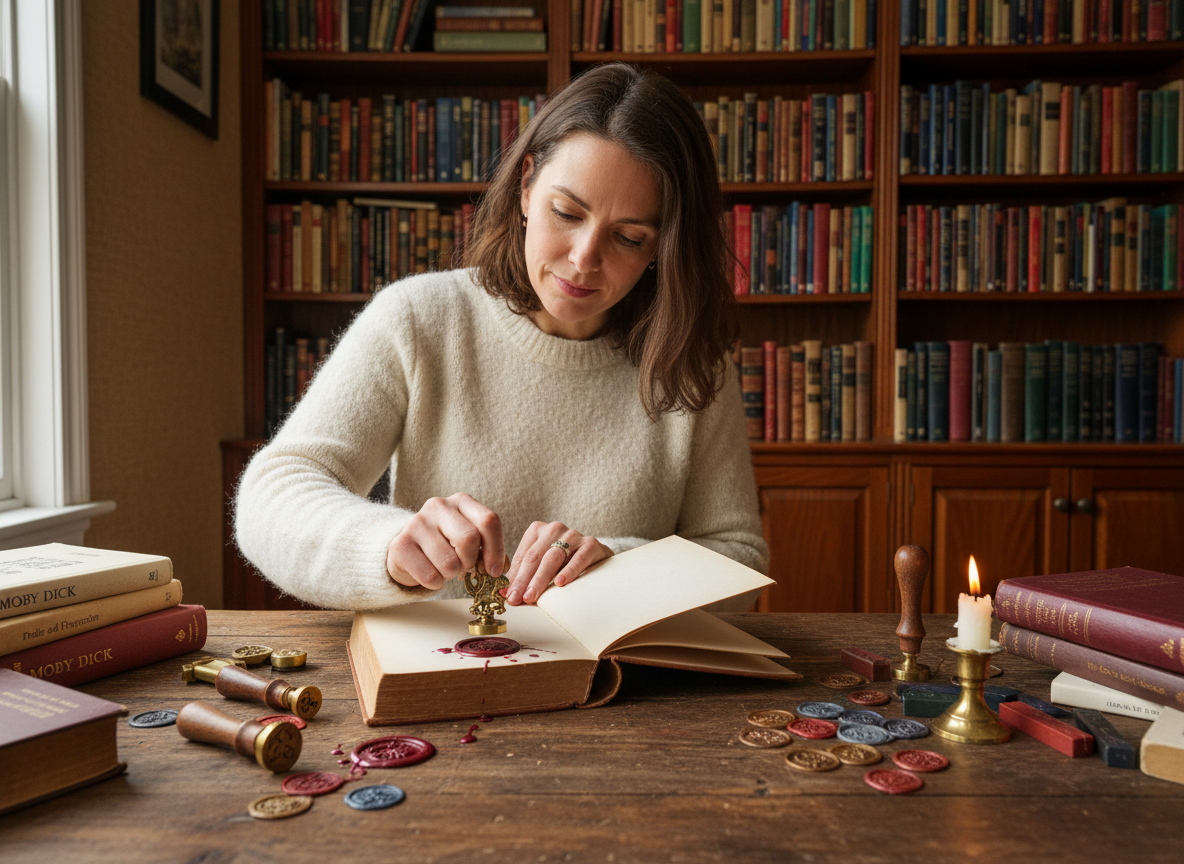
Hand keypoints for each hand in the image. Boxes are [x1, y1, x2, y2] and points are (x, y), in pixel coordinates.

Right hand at [386, 493, 505, 589]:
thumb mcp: (470, 540)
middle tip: (464, 568)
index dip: (496, 550)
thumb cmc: (446, 544)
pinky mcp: (400, 544)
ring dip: (451, 574)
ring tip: (445, 569)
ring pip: (449, 562)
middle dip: (471, 562)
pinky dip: (436, 583)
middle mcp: (438, 506)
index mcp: (461, 501)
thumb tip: (501, 569)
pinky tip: (432, 574)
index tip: (494, 570)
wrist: (408, 550)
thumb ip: (489, 550)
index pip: (489, 521)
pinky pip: (430, 575)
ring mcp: (417, 522)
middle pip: (469, 539)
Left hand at [504, 521, 612, 605]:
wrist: (596, 555)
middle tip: (516, 599)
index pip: (523, 557)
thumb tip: (505, 593)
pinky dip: (569, 571)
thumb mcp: (541, 564)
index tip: (508, 596)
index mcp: (537, 530)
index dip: (514, 578)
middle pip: (534, 557)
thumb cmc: (563, 562)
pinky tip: (560, 583)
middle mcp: (554, 529)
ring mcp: (573, 535)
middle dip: (523, 580)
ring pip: (553, 557)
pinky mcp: (591, 543)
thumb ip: (524, 575)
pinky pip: (578, 558)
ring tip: (531, 596)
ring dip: (540, 579)